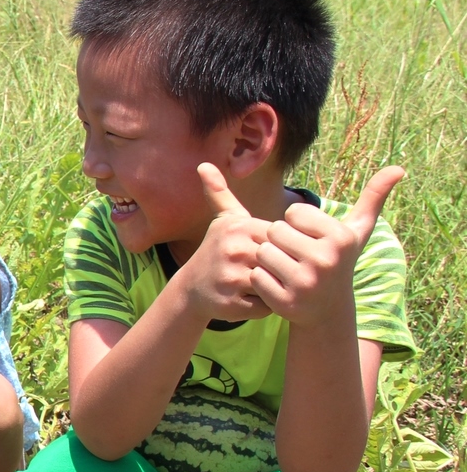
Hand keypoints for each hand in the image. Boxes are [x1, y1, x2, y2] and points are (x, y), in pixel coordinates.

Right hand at [174, 163, 273, 322]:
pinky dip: (262, 307)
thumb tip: (203, 165)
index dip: (279, 250)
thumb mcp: (222, 221)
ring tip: (257, 284)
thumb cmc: (216, 252)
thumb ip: (221, 194)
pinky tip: (249, 299)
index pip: (281, 239)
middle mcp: (233, 250)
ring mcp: (230, 278)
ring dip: (272, 288)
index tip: (263, 254)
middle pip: (279, 260)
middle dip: (277, 269)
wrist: (191, 290)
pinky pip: (264, 306)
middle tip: (263, 271)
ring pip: (274, 284)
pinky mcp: (230, 304)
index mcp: (238, 228)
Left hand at [254, 166, 404, 328]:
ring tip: (287, 268)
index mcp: (340, 238)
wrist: (328, 311)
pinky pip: (256, 276)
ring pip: (262, 252)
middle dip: (280, 241)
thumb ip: (374, 197)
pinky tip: (280, 285)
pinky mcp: (286, 303)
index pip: (292, 212)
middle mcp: (325, 260)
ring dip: (269, 259)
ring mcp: (305, 283)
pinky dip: (262, 279)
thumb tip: (398, 169)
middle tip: (296, 256)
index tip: (310, 239)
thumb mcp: (358, 231)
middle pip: (274, 231)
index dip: (296, 224)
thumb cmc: (339, 260)